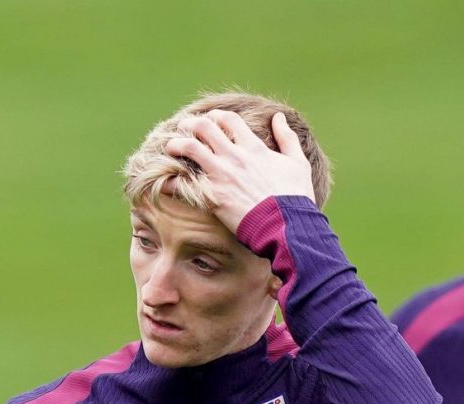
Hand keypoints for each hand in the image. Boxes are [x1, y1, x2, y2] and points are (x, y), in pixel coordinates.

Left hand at [163, 110, 315, 231]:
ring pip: (188, 148)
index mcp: (254, 148)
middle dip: (189, 125)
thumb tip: (278, 117)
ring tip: (170, 149)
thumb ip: (287, 138)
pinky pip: (182, 183)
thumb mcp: (298, 164)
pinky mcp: (212, 196)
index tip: (209, 121)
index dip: (215, 116)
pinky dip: (170, 180)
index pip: (227, 120)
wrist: (287, 227)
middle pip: (203, 127)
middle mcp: (234, 156)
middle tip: (183, 130)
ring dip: (175, 145)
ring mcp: (221, 175)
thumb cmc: (295, 198)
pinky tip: (165, 181)